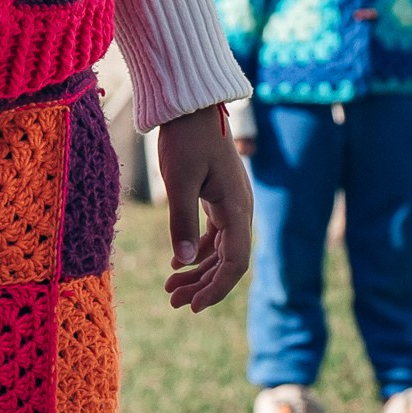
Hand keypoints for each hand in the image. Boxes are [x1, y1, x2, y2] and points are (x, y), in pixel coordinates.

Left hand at [158, 105, 253, 313]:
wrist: (192, 105)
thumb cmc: (186, 139)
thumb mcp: (179, 180)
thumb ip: (181, 222)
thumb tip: (181, 263)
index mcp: (237, 208)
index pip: (235, 263)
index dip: (216, 289)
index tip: (193, 307)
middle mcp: (240, 209)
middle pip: (228, 262)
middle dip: (203, 285)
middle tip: (174, 302)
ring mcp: (231, 204)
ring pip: (220, 250)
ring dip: (199, 272)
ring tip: (171, 291)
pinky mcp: (219, 197)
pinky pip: (214, 235)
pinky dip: (197, 253)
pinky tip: (177, 266)